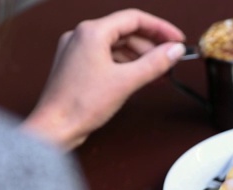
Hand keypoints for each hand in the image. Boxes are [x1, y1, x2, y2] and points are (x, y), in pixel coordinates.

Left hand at [22, 9, 185, 149]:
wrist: (55, 127)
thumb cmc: (78, 105)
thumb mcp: (126, 81)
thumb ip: (155, 63)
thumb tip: (174, 50)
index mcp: (91, 32)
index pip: (134, 19)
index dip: (160, 28)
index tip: (177, 40)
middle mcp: (82, 37)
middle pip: (127, 32)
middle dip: (152, 46)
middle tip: (170, 59)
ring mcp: (78, 51)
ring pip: (118, 46)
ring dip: (141, 58)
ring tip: (159, 73)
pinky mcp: (78, 67)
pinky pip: (109, 59)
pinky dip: (127, 66)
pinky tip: (141, 78)